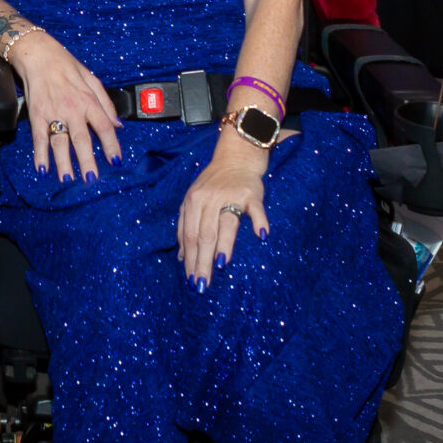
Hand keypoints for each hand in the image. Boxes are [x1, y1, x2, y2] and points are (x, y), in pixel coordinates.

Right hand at [9, 28, 120, 179]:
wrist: (39, 54)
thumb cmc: (66, 66)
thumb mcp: (92, 79)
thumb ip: (106, 103)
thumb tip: (119, 124)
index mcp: (88, 100)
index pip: (104, 126)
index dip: (111, 145)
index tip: (116, 161)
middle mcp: (72, 108)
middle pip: (82, 139)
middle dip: (87, 160)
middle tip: (91, 178)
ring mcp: (53, 112)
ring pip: (59, 142)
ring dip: (63, 163)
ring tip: (68, 179)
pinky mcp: (37, 114)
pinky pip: (39, 138)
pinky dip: (40, 154)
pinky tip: (42, 168)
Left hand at [177, 141, 269, 282]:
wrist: (236, 157)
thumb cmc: (214, 184)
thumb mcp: (194, 201)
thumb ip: (187, 226)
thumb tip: (181, 256)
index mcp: (192, 202)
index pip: (189, 236)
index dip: (189, 259)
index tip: (191, 281)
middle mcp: (208, 199)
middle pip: (204, 234)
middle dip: (201, 261)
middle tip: (203, 284)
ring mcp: (230, 195)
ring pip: (226, 223)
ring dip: (223, 244)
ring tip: (220, 265)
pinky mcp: (252, 193)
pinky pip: (256, 209)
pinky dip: (259, 221)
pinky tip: (261, 235)